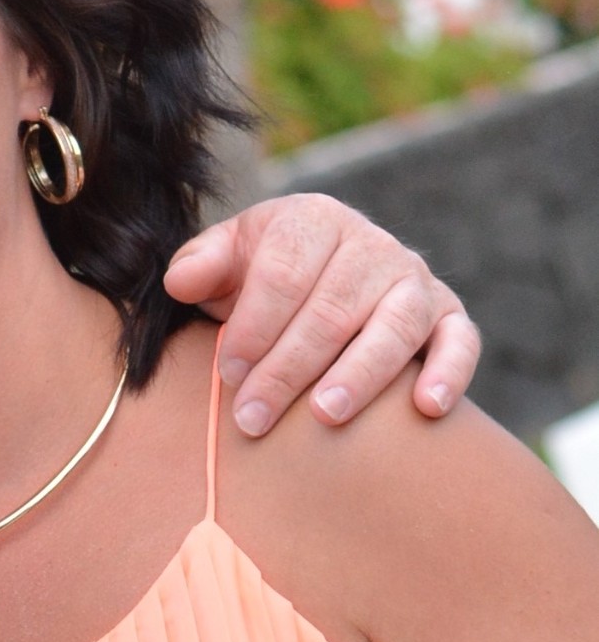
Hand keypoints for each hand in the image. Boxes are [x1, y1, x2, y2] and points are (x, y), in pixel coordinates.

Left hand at [164, 197, 478, 437]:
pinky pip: (460, 341)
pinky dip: (449, 373)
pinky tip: (425, 409)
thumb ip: (203, 265)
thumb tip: (182, 280)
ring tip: (324, 415)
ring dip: (360, 373)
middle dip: (287, 368)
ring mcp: (413, 281)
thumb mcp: (228, 262)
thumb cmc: (262, 281)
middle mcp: (371, 246)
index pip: (285, 270)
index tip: (226, 372)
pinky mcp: (447, 317)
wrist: (319, 283)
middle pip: (332, 308)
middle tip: (251, 418)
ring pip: (394, 326)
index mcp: (314, 222)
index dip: (254, 324)